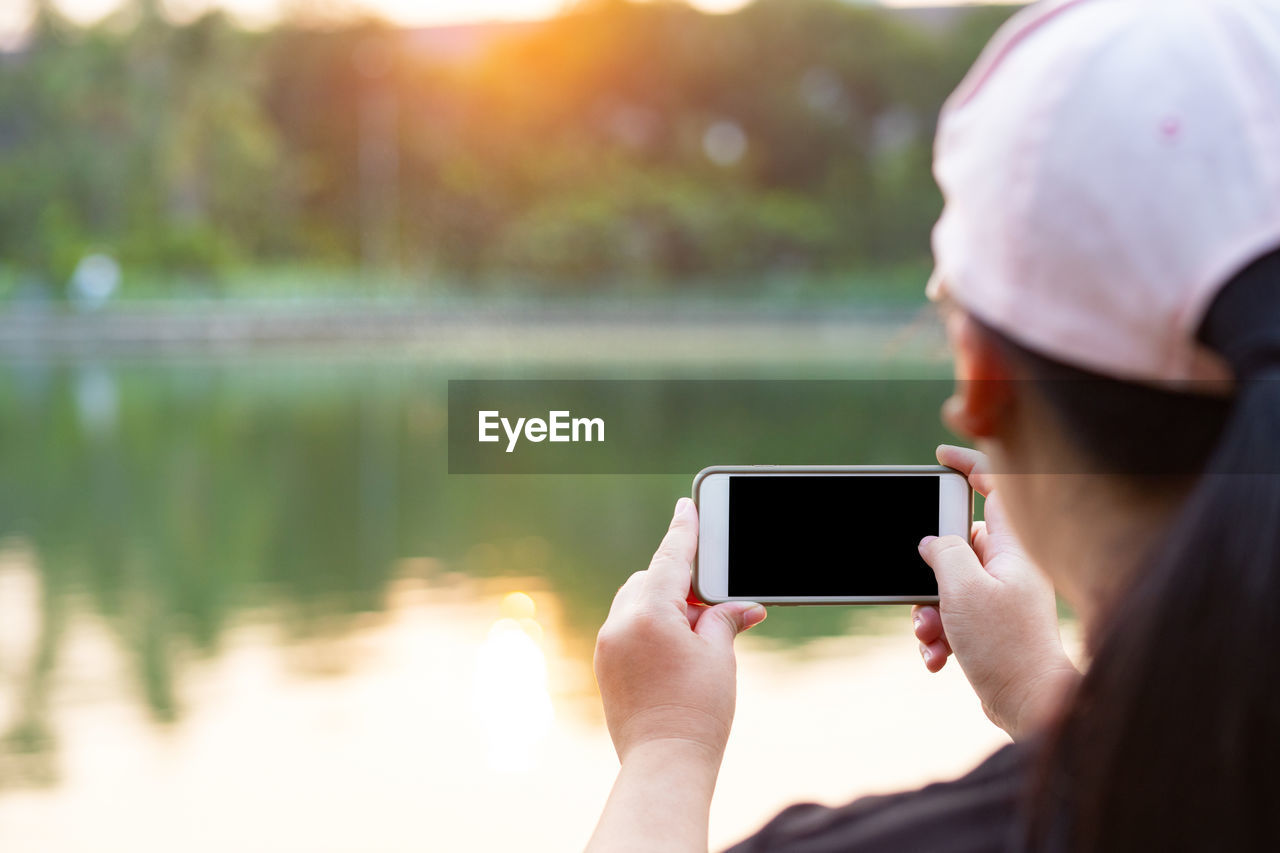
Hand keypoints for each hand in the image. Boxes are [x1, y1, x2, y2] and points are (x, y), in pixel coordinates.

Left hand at [594, 497, 766, 763]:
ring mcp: (606, 646)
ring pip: (634, 602)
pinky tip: (674, 650)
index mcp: (649, 613)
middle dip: (678, 582)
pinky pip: (625, 628)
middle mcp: (620, 623)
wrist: (664, 766)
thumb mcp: (718, 657)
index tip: (686, 506)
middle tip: (710, 601)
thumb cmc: (698, 712)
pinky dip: (648, 625)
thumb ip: (723, 620)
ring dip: (661, 604)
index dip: (683, 530)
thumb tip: (742, 607)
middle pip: (649, 579)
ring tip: (695, 632)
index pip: (670, 558)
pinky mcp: (604, 666)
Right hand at [913, 445, 1078, 739]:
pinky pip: (953, 614)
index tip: (938, 458)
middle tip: (919, 595)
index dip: (968, 463)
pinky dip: (939, 634)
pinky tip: (938, 658)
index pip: (996, 485)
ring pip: (949, 584)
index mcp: (1012, 547)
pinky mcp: (993, 624)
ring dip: (928, 611)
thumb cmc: (1005, 646)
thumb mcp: (962, 589)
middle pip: (956, 543)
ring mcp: (1002, 595)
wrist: (1029, 705)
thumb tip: (932, 543)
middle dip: (928, 572)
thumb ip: (944, 552)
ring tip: (929, 636)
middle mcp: (1009, 566)